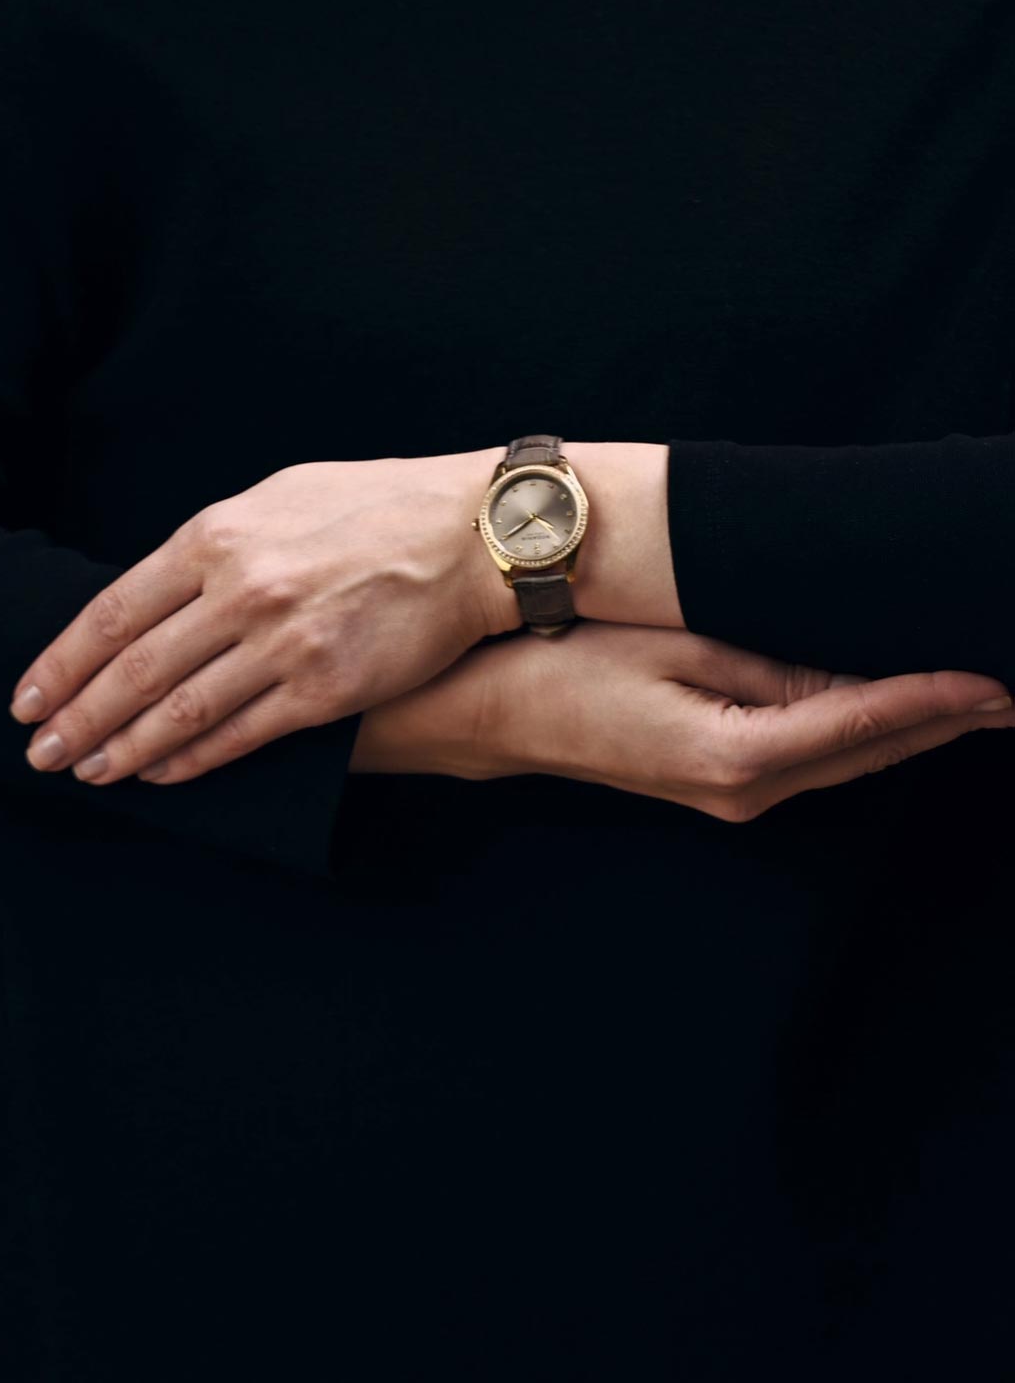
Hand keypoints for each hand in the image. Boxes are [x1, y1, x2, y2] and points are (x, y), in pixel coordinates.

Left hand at [8, 447, 519, 785]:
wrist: (473, 536)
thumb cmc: (380, 507)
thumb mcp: (282, 495)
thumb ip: (219, 541)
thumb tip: (167, 581)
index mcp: (220, 536)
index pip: (115, 611)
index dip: (63, 661)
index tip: (32, 694)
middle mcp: (243, 591)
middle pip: (136, 669)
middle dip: (79, 716)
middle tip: (41, 750)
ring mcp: (284, 644)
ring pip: (182, 710)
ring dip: (127, 747)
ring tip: (90, 770)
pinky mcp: (326, 689)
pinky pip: (243, 734)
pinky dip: (195, 759)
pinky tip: (164, 772)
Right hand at [350, 621, 1014, 819]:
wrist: (481, 713)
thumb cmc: (564, 666)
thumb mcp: (676, 647)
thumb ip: (776, 668)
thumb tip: (858, 679)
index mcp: (737, 757)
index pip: (866, 726)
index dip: (940, 700)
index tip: (1000, 681)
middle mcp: (742, 793)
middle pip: (869, 754)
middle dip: (944, 721)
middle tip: (1009, 689)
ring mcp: (727, 796)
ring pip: (844, 762)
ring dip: (910, 730)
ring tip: (973, 696)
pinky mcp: (712, 782)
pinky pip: (809, 760)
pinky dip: (860, 735)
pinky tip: (889, 710)